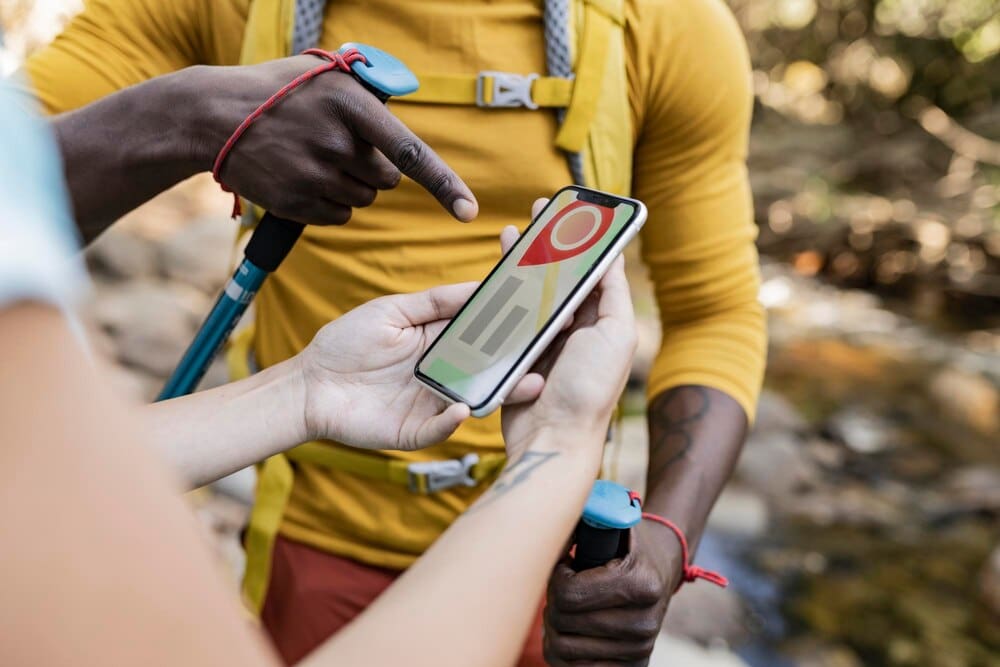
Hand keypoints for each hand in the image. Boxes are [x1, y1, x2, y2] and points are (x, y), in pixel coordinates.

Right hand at [190, 55, 477, 224]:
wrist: (213, 117)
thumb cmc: (278, 92)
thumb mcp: (323, 75)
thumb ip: (366, 88)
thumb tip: (400, 100)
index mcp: (350, 105)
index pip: (409, 151)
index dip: (444, 183)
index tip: (469, 210)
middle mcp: (336, 143)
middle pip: (388, 179)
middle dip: (375, 168)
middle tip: (341, 147)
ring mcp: (315, 176)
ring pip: (364, 198)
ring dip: (351, 184)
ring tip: (315, 158)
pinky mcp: (298, 202)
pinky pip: (340, 215)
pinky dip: (331, 203)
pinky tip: (304, 177)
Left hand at [294, 281, 540, 450]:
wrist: (309, 384)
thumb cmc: (347, 341)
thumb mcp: (393, 310)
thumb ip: (437, 301)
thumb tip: (480, 287)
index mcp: (443, 342)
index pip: (487, 334)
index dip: (514, 326)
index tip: (543, 313)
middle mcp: (446, 374)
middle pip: (491, 368)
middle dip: (521, 361)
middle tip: (551, 351)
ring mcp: (433, 404)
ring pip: (476, 400)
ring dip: (502, 393)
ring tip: (527, 383)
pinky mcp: (415, 431)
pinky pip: (440, 428)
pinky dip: (453, 420)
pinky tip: (464, 408)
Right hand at [499, 198, 637, 460]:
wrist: (553, 438)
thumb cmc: (589, 389)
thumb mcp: (614, 334)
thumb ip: (612, 293)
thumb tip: (613, 254)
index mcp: (601, 322)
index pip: (591, 271)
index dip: (581, 239)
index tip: (571, 210)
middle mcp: (574, 330)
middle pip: (557, 277)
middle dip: (547, 243)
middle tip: (538, 211)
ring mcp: (544, 342)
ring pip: (530, 293)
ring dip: (521, 263)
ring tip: (510, 234)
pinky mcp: (517, 356)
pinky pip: (508, 320)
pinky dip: (501, 296)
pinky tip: (493, 275)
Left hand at [544, 524, 681, 665]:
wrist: (662, 570)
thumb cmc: (628, 544)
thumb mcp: (614, 523)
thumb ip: (588, 518)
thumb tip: (553, 527)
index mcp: (641, 583)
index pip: (569, 593)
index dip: (556, 577)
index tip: (564, 564)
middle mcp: (644, 622)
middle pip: (563, 621)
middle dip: (552, 600)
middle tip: (560, 587)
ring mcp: (640, 648)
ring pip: (564, 649)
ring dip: (553, 627)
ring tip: (563, 608)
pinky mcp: (633, 666)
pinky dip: (561, 652)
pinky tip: (567, 630)